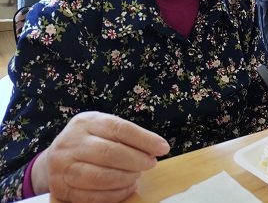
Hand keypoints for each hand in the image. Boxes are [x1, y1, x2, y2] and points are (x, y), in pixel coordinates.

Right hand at [32, 111, 169, 202]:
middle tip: (151, 163)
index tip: (163, 148)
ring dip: (126, 178)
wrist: (54, 158)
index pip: (119, 129)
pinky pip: (92, 197)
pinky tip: (127, 188)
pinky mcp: (61, 189)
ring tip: (137, 175)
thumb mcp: (103, 127)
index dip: (144, 139)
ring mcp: (63, 167)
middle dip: (137, 160)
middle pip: (110, 153)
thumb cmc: (89, 140)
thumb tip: (157, 147)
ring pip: (100, 177)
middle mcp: (71, 143)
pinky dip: (115, 194)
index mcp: (86, 122)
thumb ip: (126, 135)